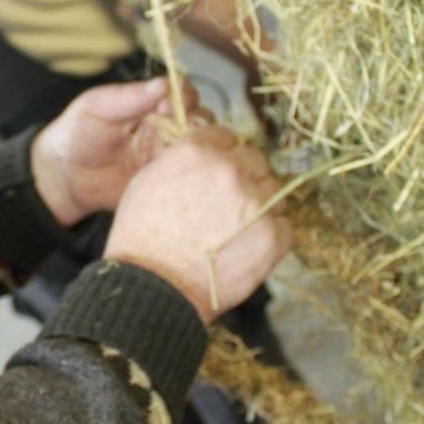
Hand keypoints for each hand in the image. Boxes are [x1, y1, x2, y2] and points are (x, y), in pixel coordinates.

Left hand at [31, 78, 188, 227]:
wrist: (63, 177)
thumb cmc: (76, 134)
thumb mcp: (96, 107)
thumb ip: (128, 97)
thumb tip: (164, 83)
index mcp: (149, 104)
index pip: (181, 92)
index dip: (182, 96)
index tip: (167, 106)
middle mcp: (164, 126)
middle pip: (199, 118)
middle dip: (195, 121)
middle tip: (177, 130)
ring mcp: (166, 154)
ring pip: (199, 146)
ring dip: (197, 146)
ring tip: (176, 152)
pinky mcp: (164, 179)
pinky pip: (188, 173)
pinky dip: (191, 170)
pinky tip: (177, 172)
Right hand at [104, 126, 291, 322]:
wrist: (154, 287)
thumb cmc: (141, 239)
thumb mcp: (146, 181)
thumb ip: (178, 160)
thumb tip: (201, 156)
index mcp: (197, 152)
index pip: (224, 136)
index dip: (218, 154)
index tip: (214, 173)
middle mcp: (230, 170)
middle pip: (253, 159)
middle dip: (243, 176)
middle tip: (227, 203)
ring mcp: (255, 203)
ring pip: (272, 191)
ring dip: (259, 204)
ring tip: (237, 230)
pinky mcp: (273, 236)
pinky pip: (283, 226)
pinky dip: (269, 235)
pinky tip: (246, 247)